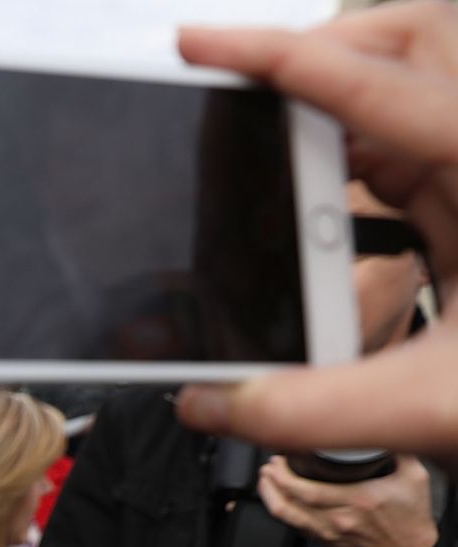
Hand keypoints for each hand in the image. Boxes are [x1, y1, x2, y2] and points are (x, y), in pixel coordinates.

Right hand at [174, 2, 457, 454]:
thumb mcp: (438, 406)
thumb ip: (313, 408)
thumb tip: (210, 398)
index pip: (388, 87)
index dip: (287, 60)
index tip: (205, 44)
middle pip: (413, 44)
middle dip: (318, 46)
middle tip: (234, 80)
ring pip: (409, 82)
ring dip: (330, 93)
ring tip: (259, 129)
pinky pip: (405, 138)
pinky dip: (345, 144)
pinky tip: (305, 182)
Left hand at [258, 455, 437, 546]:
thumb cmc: (411, 519)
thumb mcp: (414, 479)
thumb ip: (401, 452)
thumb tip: (386, 432)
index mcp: (357, 500)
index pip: (307, 491)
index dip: (284, 476)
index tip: (279, 460)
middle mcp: (337, 518)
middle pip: (288, 502)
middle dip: (272, 481)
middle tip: (269, 466)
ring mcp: (328, 532)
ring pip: (285, 517)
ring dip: (269, 496)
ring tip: (266, 479)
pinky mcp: (324, 541)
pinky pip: (293, 526)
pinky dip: (281, 510)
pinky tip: (278, 497)